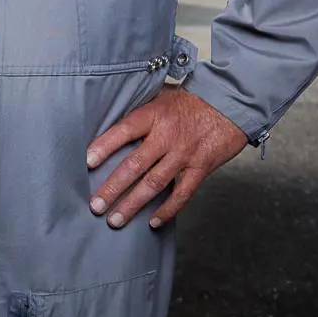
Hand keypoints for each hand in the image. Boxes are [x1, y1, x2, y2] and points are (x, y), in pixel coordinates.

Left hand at [85, 85, 246, 229]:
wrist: (230, 103)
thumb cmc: (191, 99)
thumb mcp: (161, 95)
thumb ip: (140, 110)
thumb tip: (111, 120)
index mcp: (153, 115)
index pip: (123, 131)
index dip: (104, 146)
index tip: (86, 162)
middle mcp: (166, 137)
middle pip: (135, 165)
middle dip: (113, 187)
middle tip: (95, 205)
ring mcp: (184, 155)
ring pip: (154, 183)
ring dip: (133, 203)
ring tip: (115, 219)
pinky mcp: (201, 168)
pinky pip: (182, 193)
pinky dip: (168, 209)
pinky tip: (153, 222)